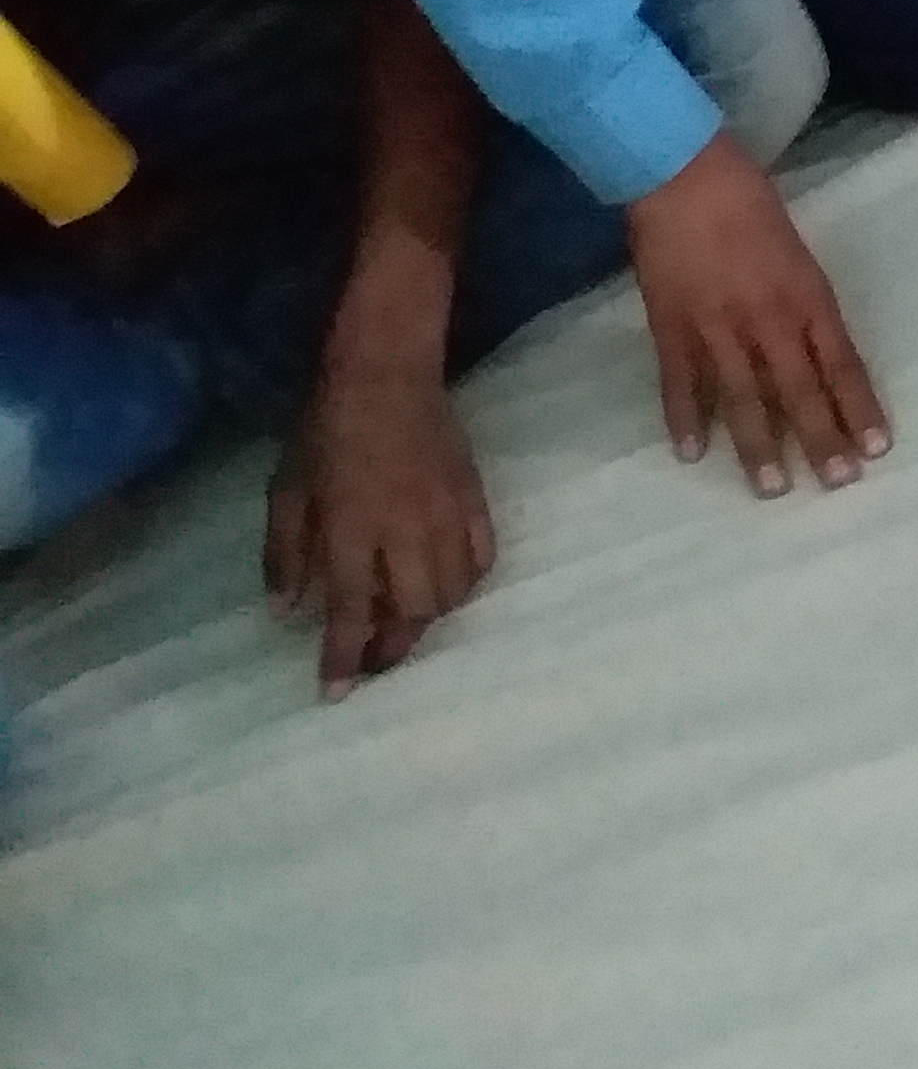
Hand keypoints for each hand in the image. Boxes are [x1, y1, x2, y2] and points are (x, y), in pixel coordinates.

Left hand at [264, 360, 495, 698]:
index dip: (342, 657)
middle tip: (373, 661)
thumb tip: (286, 610)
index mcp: (352, 531)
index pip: (348, 611)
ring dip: (428, 619)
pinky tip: (448, 587)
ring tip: (406, 625)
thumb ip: (285, 552)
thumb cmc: (325, 429)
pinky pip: (482, 557)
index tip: (334, 693)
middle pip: (412, 613)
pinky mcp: (474, 499)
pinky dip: (466, 583)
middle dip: (392, 648)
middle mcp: (403, 533)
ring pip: (451, 592)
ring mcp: (445, 517)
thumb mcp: (286, 489)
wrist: (386, 375)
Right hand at [624, 137, 891, 495]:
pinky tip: (692, 454)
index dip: (859, 408)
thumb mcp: (798, 254)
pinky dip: (685, 419)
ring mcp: (717, 327)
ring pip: (743, 397)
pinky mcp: (671, 327)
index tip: (877, 450)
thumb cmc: (751, 205)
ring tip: (773, 488)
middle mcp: (769, 319)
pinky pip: (680, 382)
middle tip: (837, 483)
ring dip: (759, 445)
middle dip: (821, 439)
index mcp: (808, 297)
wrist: (685, 177)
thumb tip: (814, 354)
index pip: (843, 364)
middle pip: (799, 390)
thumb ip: (805, 306)